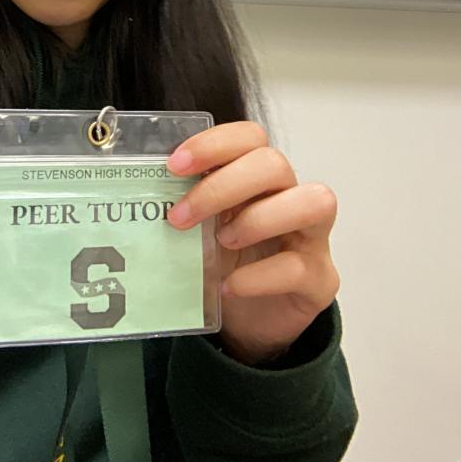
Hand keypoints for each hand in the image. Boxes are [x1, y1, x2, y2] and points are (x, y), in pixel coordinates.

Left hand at [165, 121, 339, 365]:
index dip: (215, 144)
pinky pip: (299, 267)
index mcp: (260, 179)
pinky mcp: (320, 280)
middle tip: (181, 217)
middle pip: (276, 164)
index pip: (251, 137)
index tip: (175, 165)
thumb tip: (140, 192)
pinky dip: (258, 277)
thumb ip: (185, 207)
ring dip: (257, 220)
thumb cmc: (225, 266)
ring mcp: (312, 238)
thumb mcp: (200, 231)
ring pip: (313, 202)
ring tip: (221, 243)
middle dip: (223, 186)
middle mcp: (291, 198)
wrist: (249, 324)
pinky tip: (228, 288)